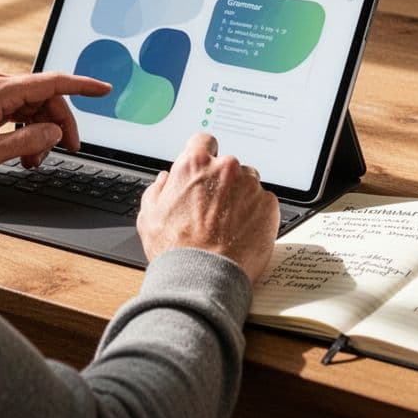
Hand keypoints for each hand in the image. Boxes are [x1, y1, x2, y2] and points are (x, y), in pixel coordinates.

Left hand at [0, 71, 110, 179]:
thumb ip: (26, 141)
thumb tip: (54, 132)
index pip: (51, 83)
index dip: (81, 86)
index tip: (103, 89)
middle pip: (45, 98)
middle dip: (60, 124)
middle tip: (67, 150)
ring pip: (33, 106)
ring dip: (41, 132)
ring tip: (33, 160)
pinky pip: (19, 110)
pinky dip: (27, 130)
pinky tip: (22, 152)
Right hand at [136, 133, 278, 283]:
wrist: (204, 276)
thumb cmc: (176, 249)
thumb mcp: (149, 216)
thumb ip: (157, 190)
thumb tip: (165, 180)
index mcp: (194, 164)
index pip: (204, 140)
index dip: (204, 154)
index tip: (206, 167)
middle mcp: (225, 167)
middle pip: (228, 165)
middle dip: (223, 181)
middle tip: (215, 209)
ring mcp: (249, 185)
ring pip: (248, 183)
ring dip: (242, 196)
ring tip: (229, 224)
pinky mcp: (268, 204)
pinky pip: (264, 202)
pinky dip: (256, 214)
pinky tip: (242, 232)